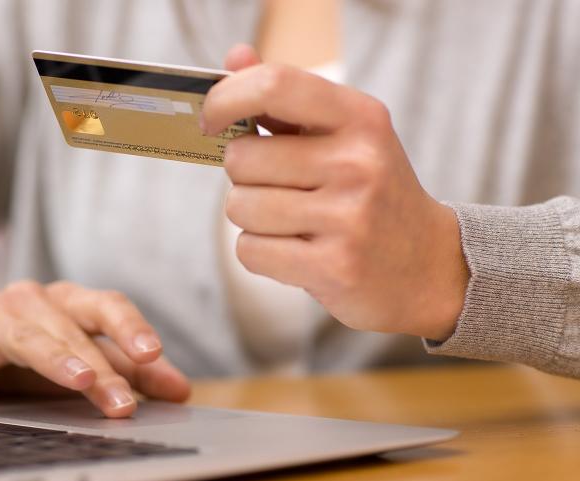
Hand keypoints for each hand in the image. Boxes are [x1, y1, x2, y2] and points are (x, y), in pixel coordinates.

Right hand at [0, 281, 190, 417]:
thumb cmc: (19, 356)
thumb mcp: (79, 364)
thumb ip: (128, 373)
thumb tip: (181, 390)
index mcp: (71, 305)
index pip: (109, 309)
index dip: (132, 329)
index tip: (155, 356)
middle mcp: (38, 303)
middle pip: (76, 328)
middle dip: (105, 366)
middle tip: (125, 402)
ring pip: (31, 337)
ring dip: (58, 358)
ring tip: (83, 380)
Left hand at [202, 44, 468, 340]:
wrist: (426, 263)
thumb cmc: (369, 191)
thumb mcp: (343, 135)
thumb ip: (285, 97)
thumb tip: (235, 56)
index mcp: (359, 117)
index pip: (273, 85)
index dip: (226, 99)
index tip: (211, 120)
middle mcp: (358, 162)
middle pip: (241, 158)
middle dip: (244, 176)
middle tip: (280, 187)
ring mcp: (349, 217)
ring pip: (239, 208)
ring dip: (251, 218)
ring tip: (292, 221)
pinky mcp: (334, 267)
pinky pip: (250, 251)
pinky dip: (259, 253)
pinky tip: (295, 250)